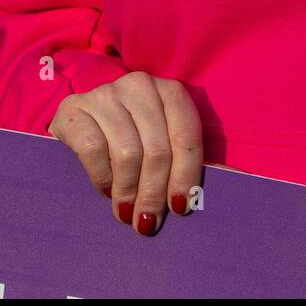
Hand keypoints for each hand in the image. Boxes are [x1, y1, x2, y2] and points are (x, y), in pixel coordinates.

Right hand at [49, 72, 202, 236]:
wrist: (80, 120)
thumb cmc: (132, 134)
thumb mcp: (163, 137)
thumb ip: (188, 155)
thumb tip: (231, 178)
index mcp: (170, 90)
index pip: (186, 134)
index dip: (186, 174)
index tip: (180, 206)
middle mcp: (140, 85)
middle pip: (157, 148)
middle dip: (154, 192)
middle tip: (148, 221)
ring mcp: (105, 94)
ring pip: (127, 152)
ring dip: (128, 191)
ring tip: (127, 212)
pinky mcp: (73, 109)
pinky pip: (93, 150)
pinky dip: (102, 178)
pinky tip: (105, 191)